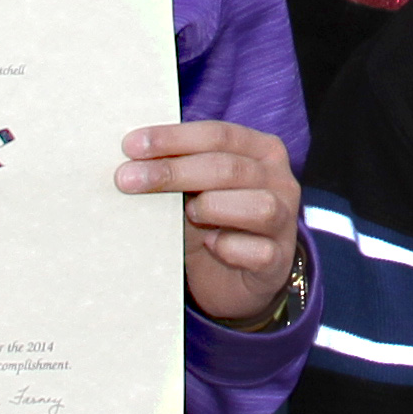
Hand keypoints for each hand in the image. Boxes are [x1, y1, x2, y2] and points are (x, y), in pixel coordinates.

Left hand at [123, 119, 302, 323]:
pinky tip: (211, 246)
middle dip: (173, 171)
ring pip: (256, 206)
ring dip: (211, 208)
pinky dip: (228, 248)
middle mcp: (280, 180)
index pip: (218, 134)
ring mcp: (285, 220)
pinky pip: (256, 251)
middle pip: (228, 168)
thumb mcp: (194, 190)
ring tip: (188, 214)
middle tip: (127, 180)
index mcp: (260, 150)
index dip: (173, 138)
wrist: (234, 279)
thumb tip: (131, 160)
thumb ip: (177, 170)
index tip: (130, 146)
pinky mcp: (278, 259)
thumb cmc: (212, 223)